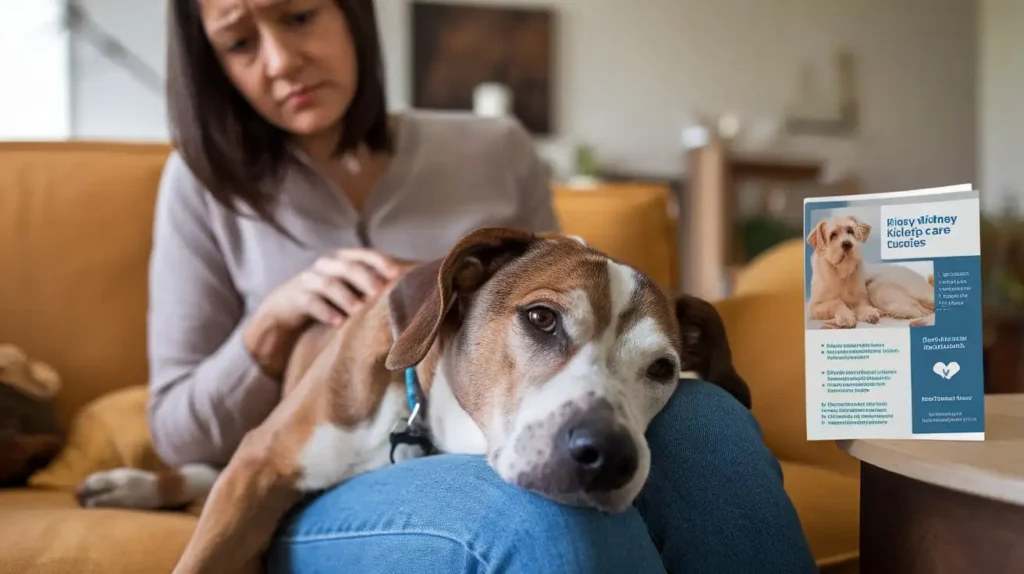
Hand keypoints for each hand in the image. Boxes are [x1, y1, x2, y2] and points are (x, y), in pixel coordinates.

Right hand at [243, 248, 402, 376]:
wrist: (285, 310)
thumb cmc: (329, 300)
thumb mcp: (350, 290)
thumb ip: (372, 287)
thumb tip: (409, 293)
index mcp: (344, 259)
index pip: (366, 254)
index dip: (382, 262)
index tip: (398, 275)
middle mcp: (327, 265)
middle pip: (349, 266)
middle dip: (367, 280)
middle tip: (381, 295)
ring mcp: (309, 279)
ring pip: (329, 284)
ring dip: (347, 298)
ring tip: (360, 312)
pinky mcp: (295, 297)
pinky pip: (310, 301)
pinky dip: (325, 311)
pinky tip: (338, 323)